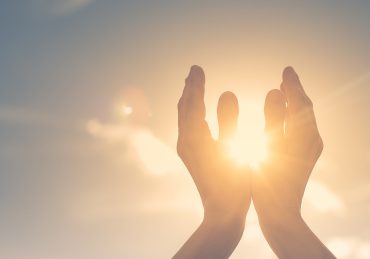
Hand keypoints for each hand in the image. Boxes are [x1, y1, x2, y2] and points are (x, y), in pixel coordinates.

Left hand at [174, 65, 250, 258]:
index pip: (192, 103)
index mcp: (193, 138)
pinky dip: (192, 114)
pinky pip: (188, 127)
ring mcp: (186, 149)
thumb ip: (229, 120)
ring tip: (193, 86)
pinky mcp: (191, 156)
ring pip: (184, 118)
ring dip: (189, 100)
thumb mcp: (233, 150)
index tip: (197, 67)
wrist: (222, 214)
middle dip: (189, 88)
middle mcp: (185, 141)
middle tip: (194, 71)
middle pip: (184, 108)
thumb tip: (226, 92)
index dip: (196, 84)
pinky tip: (198, 114)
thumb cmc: (232, 185)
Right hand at [252, 67, 334, 257]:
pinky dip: (292, 117)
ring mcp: (310, 149)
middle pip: (306, 108)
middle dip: (296, 91)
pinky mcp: (305, 157)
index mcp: (304, 135)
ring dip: (294, 103)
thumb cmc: (269, 183)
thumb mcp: (268, 146)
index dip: (293, 84)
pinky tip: (281, 117)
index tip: (286, 70)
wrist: (280, 213)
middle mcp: (312, 139)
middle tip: (285, 77)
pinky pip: (301, 129)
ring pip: (304, 119)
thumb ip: (273, 117)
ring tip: (283, 91)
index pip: (301, 101)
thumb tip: (276, 90)